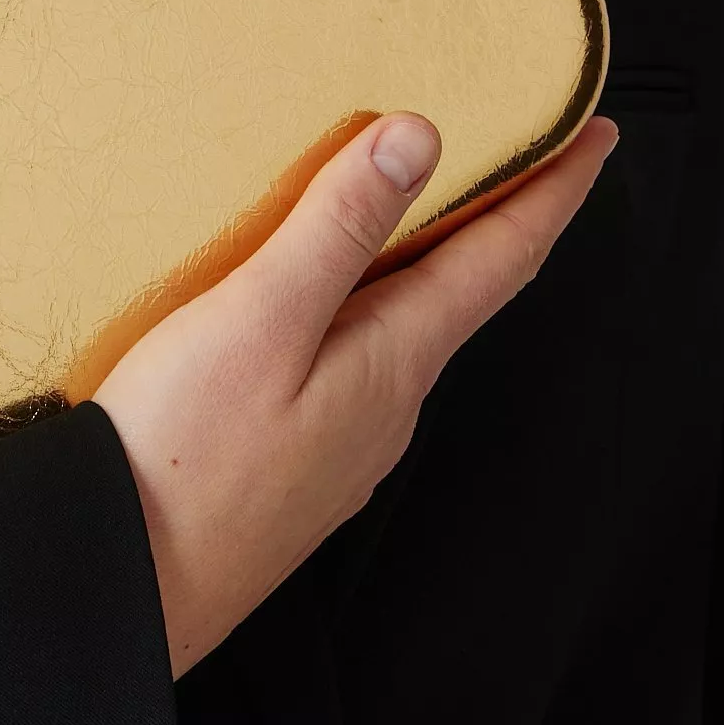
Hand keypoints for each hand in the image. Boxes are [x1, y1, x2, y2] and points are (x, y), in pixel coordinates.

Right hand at [93, 112, 619, 674]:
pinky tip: (318, 305)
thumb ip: (337, 230)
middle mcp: (386, 407)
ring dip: (425, 266)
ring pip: (404, 332)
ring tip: (413, 211)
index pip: (501, 259)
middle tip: (517, 155)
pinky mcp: (292, 467)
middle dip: (496, 220)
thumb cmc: (181, 458)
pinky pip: (352, 366)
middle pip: (463, 294)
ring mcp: (343, 446)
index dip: (554, 192)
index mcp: (393, 362)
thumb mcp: (259, 320)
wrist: (124, 587)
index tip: (599, 137)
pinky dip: (363, 310)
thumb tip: (419, 140)